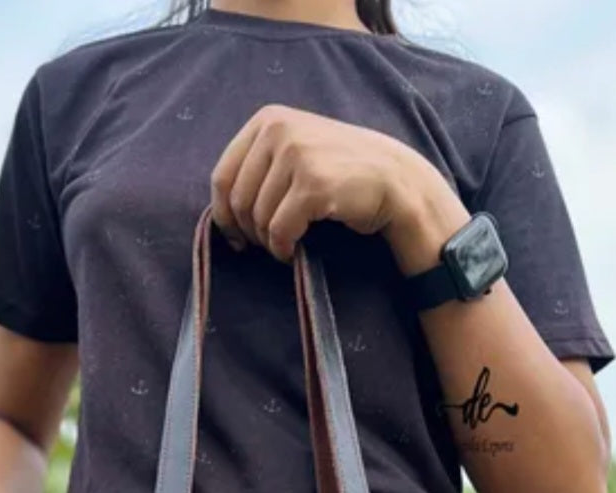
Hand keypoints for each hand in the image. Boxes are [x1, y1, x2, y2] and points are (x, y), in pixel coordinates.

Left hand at [209, 103, 448, 262]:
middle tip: (267, 245)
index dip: (223, 215)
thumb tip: (222, 209)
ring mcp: (296, 155)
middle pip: (237, 200)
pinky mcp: (313, 184)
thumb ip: (260, 164)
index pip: (222, 176)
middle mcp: (278, 130)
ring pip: (257, 218)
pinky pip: (279, 231)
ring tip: (285, 245)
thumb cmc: (341, 173)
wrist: (393, 180)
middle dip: (248, 232)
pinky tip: (293, 251)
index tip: (237, 236)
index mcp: (267, 119)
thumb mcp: (296, 149)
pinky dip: (282, 250)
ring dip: (268, 243)